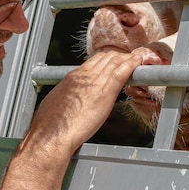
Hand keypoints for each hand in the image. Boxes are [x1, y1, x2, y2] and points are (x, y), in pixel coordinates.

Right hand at [0, 51, 141, 189]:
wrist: (52, 133)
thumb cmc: (50, 124)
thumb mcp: (56, 102)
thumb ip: (67, 97)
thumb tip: (71, 101)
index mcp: (71, 78)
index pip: (92, 61)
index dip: (105, 59)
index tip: (112, 61)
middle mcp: (83, 76)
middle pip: (104, 57)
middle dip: (117, 56)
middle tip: (128, 58)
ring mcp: (94, 82)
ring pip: (113, 61)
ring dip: (126, 58)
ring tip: (136, 58)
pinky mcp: (105, 92)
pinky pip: (121, 72)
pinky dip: (131, 65)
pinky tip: (138, 62)